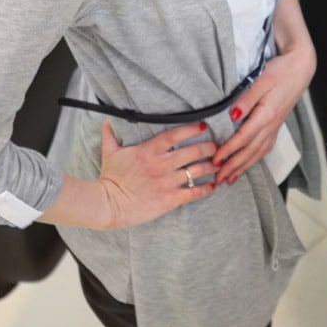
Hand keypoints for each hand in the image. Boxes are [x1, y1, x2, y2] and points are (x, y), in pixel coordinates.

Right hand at [84, 121, 218, 229]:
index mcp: (148, 151)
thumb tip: (107, 121)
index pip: (175, 135)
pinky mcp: (169, 199)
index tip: (204, 126)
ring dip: (211, 167)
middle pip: (193, 152)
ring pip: (197, 171)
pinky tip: (213, 186)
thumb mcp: (109, 153)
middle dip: (209, 148)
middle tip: (217, 147)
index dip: (191, 129)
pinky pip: (193, 192)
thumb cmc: (109, 179)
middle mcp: (161, 165)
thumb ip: (111, 136)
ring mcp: (166, 182)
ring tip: (219, 164)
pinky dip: (206, 189)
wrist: (107, 205)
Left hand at [212, 0, 316, 184]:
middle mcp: (272, 125)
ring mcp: (276, 126)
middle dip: (233, 166)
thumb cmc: (280, 71)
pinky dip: (255, 159)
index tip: (215, 160)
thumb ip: (246, 100)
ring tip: (230, 179)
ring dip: (243, 167)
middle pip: (250, 151)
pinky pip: (265, 148)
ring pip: (258, 152)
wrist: (301, 68)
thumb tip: (232, 117)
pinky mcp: (277, 125)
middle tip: (218, 179)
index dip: (228, 150)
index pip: (244, 137)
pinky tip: (248, 164)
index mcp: (266, 114)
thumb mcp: (261, 81)